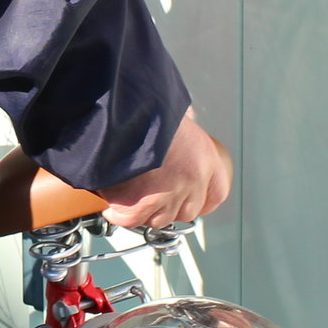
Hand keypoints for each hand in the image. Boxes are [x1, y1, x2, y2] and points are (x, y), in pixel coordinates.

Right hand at [99, 110, 232, 229]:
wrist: (124, 114)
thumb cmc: (148, 108)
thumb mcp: (178, 111)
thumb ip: (184, 122)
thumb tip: (185, 115)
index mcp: (205, 158)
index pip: (217, 193)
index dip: (203, 200)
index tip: (192, 200)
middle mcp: (191, 181)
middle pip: (186, 212)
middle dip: (169, 206)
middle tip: (150, 193)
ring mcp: (166, 197)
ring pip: (158, 219)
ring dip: (143, 210)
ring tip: (127, 190)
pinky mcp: (138, 207)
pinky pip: (129, 218)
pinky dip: (117, 210)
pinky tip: (111, 197)